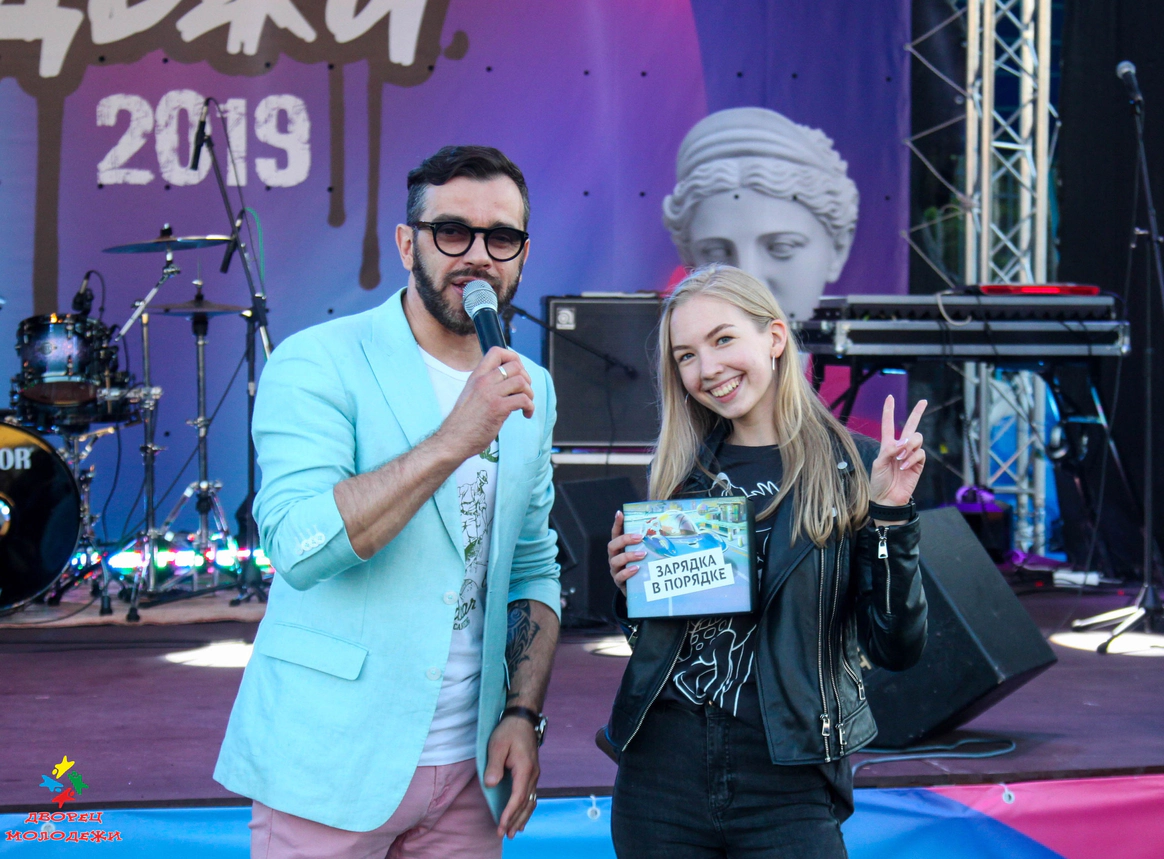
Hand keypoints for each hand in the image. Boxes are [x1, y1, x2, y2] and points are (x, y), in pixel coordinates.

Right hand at [439, 347, 533, 458]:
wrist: (453, 440)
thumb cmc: (463, 422)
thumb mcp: (471, 395)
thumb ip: (486, 386)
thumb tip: (508, 383)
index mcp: (476, 376)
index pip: (496, 352)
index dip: (513, 358)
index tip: (518, 372)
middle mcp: (483, 381)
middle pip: (515, 366)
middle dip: (526, 379)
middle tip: (525, 392)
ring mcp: (490, 394)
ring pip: (521, 381)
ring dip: (529, 394)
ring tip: (526, 405)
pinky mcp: (497, 408)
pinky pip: (523, 400)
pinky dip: (530, 407)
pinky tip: (526, 414)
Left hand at [484, 714, 539, 838]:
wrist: (523, 719)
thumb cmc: (508, 731)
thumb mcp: (497, 745)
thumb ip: (494, 765)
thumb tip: (491, 784)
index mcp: (525, 768)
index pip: (518, 796)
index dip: (510, 813)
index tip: (502, 825)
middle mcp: (533, 774)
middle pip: (526, 803)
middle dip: (516, 820)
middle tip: (506, 835)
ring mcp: (535, 774)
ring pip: (531, 801)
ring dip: (523, 817)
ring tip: (515, 832)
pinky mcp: (532, 773)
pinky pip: (532, 795)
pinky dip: (527, 808)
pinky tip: (522, 817)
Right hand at [608, 510, 645, 596]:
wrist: (637, 589)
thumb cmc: (641, 567)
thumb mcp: (642, 555)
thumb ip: (647, 545)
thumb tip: (665, 532)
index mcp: (619, 548)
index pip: (615, 533)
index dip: (617, 524)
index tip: (620, 513)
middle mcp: (614, 557)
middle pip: (612, 545)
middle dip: (625, 539)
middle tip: (639, 537)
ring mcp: (615, 569)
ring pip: (615, 560)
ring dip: (629, 556)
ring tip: (642, 554)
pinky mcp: (619, 581)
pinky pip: (620, 576)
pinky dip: (628, 572)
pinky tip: (637, 569)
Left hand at [869, 395, 926, 507]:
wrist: (888, 498)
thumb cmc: (879, 482)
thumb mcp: (878, 464)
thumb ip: (888, 451)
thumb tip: (902, 443)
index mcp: (887, 445)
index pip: (888, 424)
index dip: (889, 411)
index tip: (890, 397)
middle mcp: (900, 447)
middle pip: (910, 426)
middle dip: (917, 413)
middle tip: (924, 401)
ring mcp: (911, 455)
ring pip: (917, 438)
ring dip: (909, 446)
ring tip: (901, 458)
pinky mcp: (918, 464)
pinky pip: (920, 453)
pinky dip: (913, 457)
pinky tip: (905, 466)